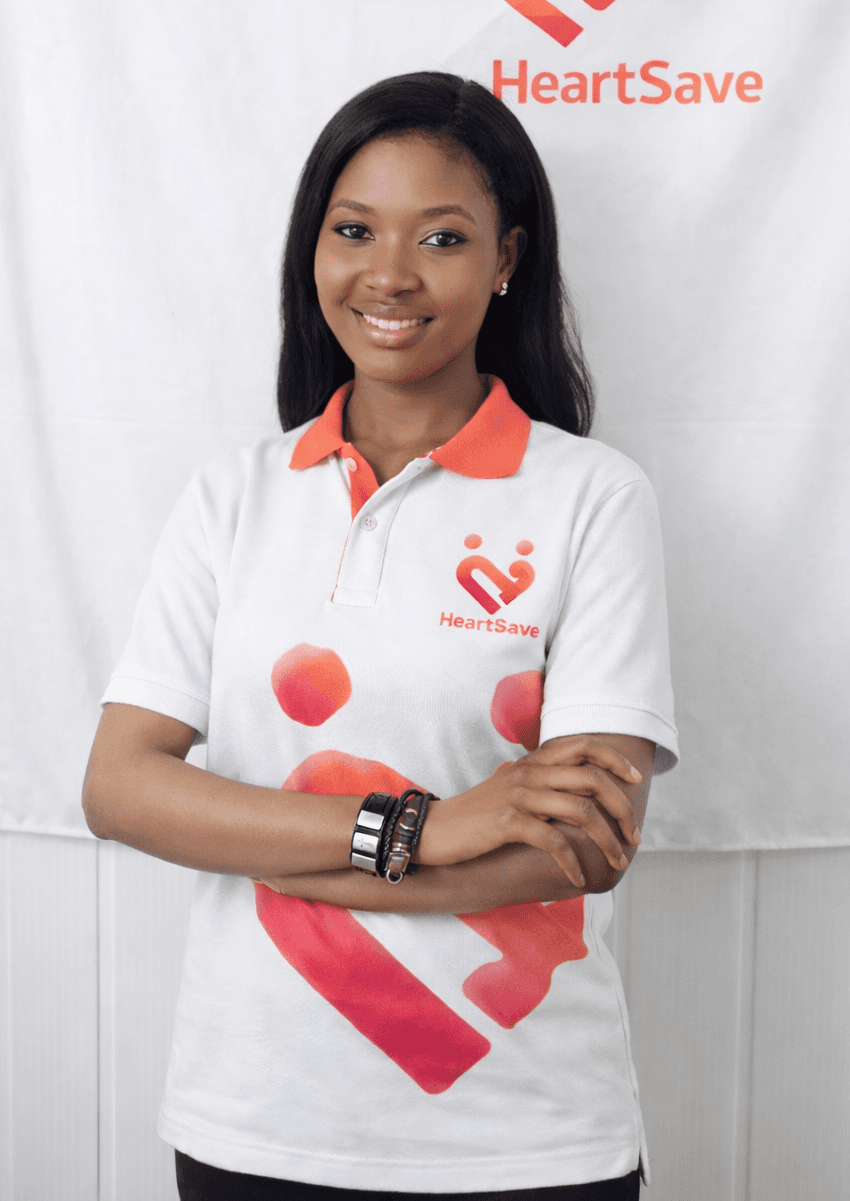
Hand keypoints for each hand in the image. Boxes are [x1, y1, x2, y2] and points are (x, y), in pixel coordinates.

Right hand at [416, 735, 642, 888]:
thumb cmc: (479, 813)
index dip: (616, 759)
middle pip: (593, 778)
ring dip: (607, 840)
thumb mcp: (514, 787)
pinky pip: (554, 840)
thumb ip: (545, 781)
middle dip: (622, 809)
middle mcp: (531, 772)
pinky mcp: (508, 823)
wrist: (436, 828)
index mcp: (535, 761)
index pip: (585, 745)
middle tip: (634, 836)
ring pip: (581, 810)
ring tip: (617, 861)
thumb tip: (585, 794)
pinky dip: (572, 862)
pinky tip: (579, 878)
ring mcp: (520, 796)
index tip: (637, 779)